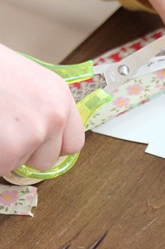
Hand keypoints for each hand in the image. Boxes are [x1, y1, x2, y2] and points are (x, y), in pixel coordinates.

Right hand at [0, 45, 83, 176]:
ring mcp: (34, 134)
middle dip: (23, 153)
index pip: (72, 144)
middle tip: (3, 131)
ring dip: (3, 153)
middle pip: (46, 160)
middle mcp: (55, 116)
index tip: (34, 143)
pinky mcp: (11, 148)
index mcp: (60, 97)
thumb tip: (39, 137)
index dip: (50, 147)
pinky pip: (1, 167)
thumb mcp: (25, 81)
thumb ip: (39, 108)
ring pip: (18, 164)